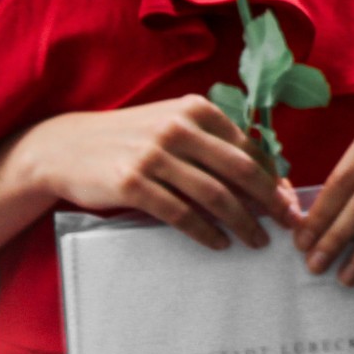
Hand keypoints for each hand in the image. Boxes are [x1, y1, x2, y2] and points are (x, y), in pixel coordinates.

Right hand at [3, 97, 294, 251]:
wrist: (64, 147)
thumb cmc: (130, 139)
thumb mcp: (172, 124)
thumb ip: (212, 141)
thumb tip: (263, 172)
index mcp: (195, 110)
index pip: (247, 145)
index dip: (272, 175)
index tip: (288, 200)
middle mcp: (178, 128)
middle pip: (239, 169)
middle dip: (269, 200)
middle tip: (287, 224)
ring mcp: (154, 155)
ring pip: (214, 194)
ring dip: (242, 221)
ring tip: (257, 240)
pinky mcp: (132, 183)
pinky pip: (180, 213)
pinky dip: (204, 231)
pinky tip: (219, 243)